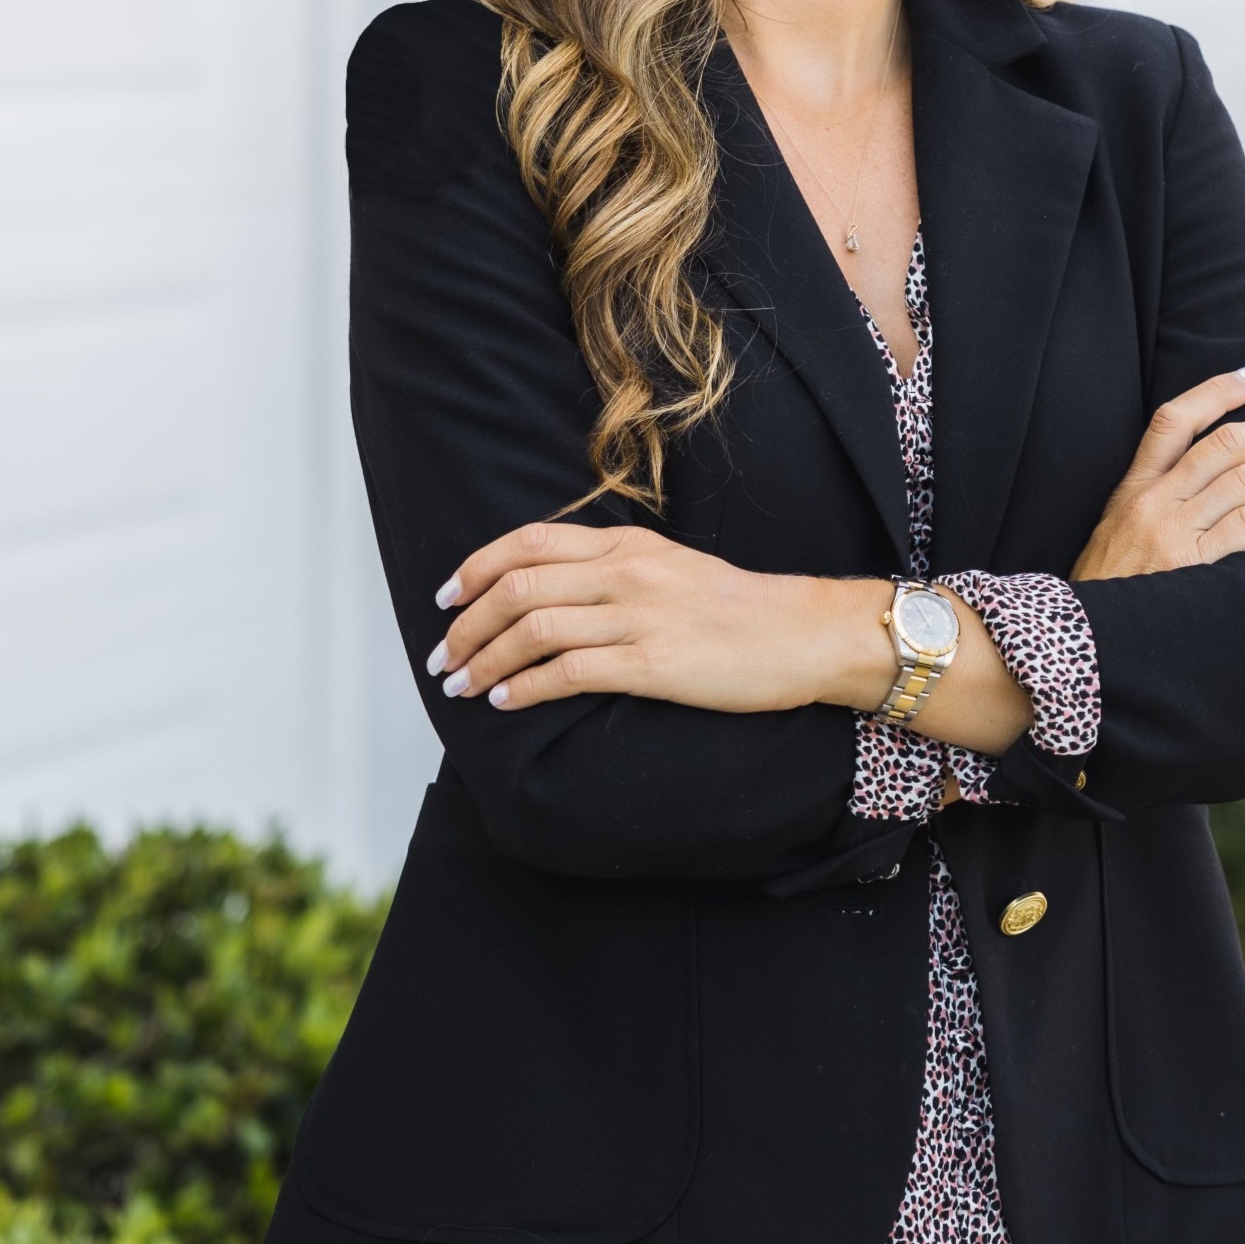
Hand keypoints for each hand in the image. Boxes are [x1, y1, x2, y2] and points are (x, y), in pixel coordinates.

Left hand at [428, 521, 883, 715]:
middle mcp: (627, 571)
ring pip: (534, 628)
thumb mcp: (669, 567)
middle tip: (443, 655)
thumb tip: (549, 592)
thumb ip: (612, 570)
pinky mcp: (653, 664)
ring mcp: (640, 616)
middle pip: (519, 586)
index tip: (448, 598)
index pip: (530, 541)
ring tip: (463, 684)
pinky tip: (506, 701)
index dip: (476, 568)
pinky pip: (570, 672)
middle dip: (467, 624)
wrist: (800, 634)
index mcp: (627, 542)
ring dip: (485, 659)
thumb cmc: (736, 609)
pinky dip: (526, 687)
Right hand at [1070, 367, 1244, 581]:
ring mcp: (1169, 532)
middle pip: (1226, 443)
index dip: (1218, 390)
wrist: (1079, 647)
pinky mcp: (1189, 566)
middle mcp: (1151, 501)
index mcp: (1131, 489)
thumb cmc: (1107, 597)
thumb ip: (1159, 508)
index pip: (1174, 419)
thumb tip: (1224, 488)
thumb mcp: (1117, 538)